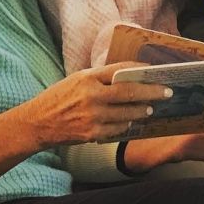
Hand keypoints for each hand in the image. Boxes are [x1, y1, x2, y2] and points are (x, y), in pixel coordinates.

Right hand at [24, 62, 171, 147]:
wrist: (37, 123)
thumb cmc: (57, 98)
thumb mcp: (76, 80)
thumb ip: (99, 79)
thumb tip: (127, 77)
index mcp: (87, 78)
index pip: (120, 70)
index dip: (140, 70)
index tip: (153, 71)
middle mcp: (91, 96)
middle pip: (130, 92)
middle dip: (152, 92)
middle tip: (166, 92)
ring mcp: (92, 117)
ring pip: (127, 113)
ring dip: (142, 110)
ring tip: (150, 108)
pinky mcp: (92, 134)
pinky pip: (118, 130)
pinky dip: (127, 125)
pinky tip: (131, 122)